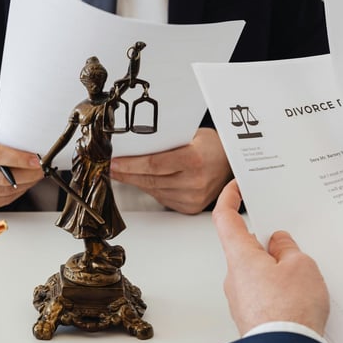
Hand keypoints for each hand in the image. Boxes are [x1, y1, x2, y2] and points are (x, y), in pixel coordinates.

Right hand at [0, 132, 43, 210]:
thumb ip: (7, 144)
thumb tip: (34, 153)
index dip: (18, 158)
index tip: (35, 160)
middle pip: (1, 176)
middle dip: (27, 174)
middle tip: (41, 170)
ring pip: (3, 190)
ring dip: (24, 184)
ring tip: (33, 176)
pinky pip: (0, 201)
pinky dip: (15, 194)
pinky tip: (21, 185)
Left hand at [110, 127, 232, 213]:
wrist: (231, 164)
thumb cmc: (211, 146)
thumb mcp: (190, 135)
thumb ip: (165, 141)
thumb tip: (133, 144)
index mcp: (194, 160)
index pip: (154, 164)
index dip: (130, 164)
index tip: (114, 161)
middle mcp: (195, 182)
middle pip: (150, 179)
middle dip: (126, 173)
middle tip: (110, 166)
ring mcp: (193, 197)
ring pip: (153, 190)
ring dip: (134, 181)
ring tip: (120, 172)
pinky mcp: (190, 207)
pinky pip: (161, 197)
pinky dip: (148, 188)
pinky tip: (140, 180)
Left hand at [212, 180, 329, 335]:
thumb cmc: (289, 311)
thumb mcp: (301, 266)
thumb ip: (288, 248)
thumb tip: (279, 244)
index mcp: (240, 256)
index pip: (225, 218)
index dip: (229, 198)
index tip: (236, 187)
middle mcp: (234, 276)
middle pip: (246, 247)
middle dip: (270, 243)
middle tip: (293, 243)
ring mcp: (241, 298)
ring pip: (258, 272)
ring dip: (277, 269)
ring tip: (304, 276)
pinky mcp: (252, 316)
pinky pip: (264, 293)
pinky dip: (279, 289)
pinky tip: (300, 297)